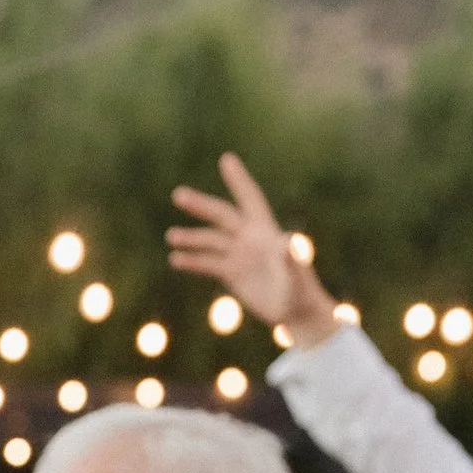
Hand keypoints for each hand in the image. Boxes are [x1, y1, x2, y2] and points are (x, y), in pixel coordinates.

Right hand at [164, 154, 338, 348]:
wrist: (295, 312)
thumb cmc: (301, 292)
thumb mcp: (297, 277)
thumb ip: (292, 259)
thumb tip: (288, 241)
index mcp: (266, 231)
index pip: (250, 199)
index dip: (238, 180)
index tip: (226, 159)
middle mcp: (250, 238)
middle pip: (222, 216)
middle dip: (201, 206)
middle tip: (178, 195)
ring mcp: (239, 255)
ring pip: (210, 240)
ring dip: (191, 237)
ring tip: (171, 236)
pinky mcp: (231, 273)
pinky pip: (208, 264)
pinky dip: (192, 261)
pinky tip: (175, 259)